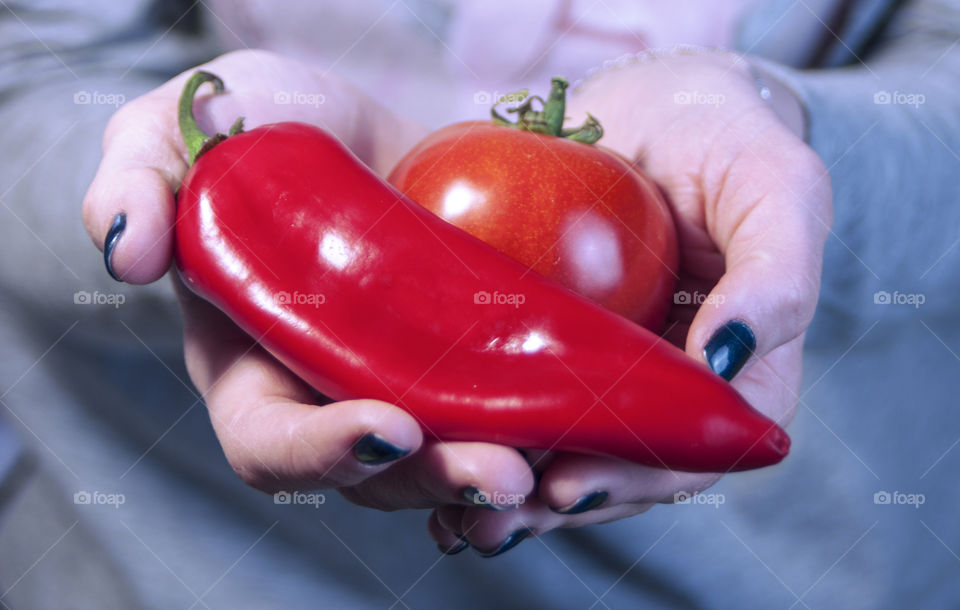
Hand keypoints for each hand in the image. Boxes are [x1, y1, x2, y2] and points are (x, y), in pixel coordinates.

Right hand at [82, 50, 534, 516]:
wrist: (360, 123)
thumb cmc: (256, 128)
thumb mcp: (181, 129)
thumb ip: (136, 177)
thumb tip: (125, 250)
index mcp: (252, 368)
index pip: (270, 445)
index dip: (322, 453)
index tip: (387, 428)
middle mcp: (334, 395)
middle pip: (382, 475)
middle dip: (440, 477)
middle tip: (506, 471)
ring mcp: (413, 382)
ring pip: (454, 457)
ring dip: (505, 470)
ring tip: (560, 459)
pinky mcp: (475, 360)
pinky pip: (510, 414)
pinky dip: (551, 432)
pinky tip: (590, 426)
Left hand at [429, 51, 831, 554]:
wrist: (654, 101)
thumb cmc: (728, 140)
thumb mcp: (778, 189)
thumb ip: (776, 275)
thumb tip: (724, 364)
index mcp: (729, 377)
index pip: (691, 451)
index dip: (636, 479)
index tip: (572, 486)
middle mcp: (659, 385)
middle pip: (614, 464)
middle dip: (553, 499)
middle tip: (490, 516)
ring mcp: (597, 365)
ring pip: (556, 439)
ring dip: (506, 479)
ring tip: (450, 508)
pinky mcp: (539, 336)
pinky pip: (507, 384)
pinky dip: (473, 417)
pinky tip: (424, 438)